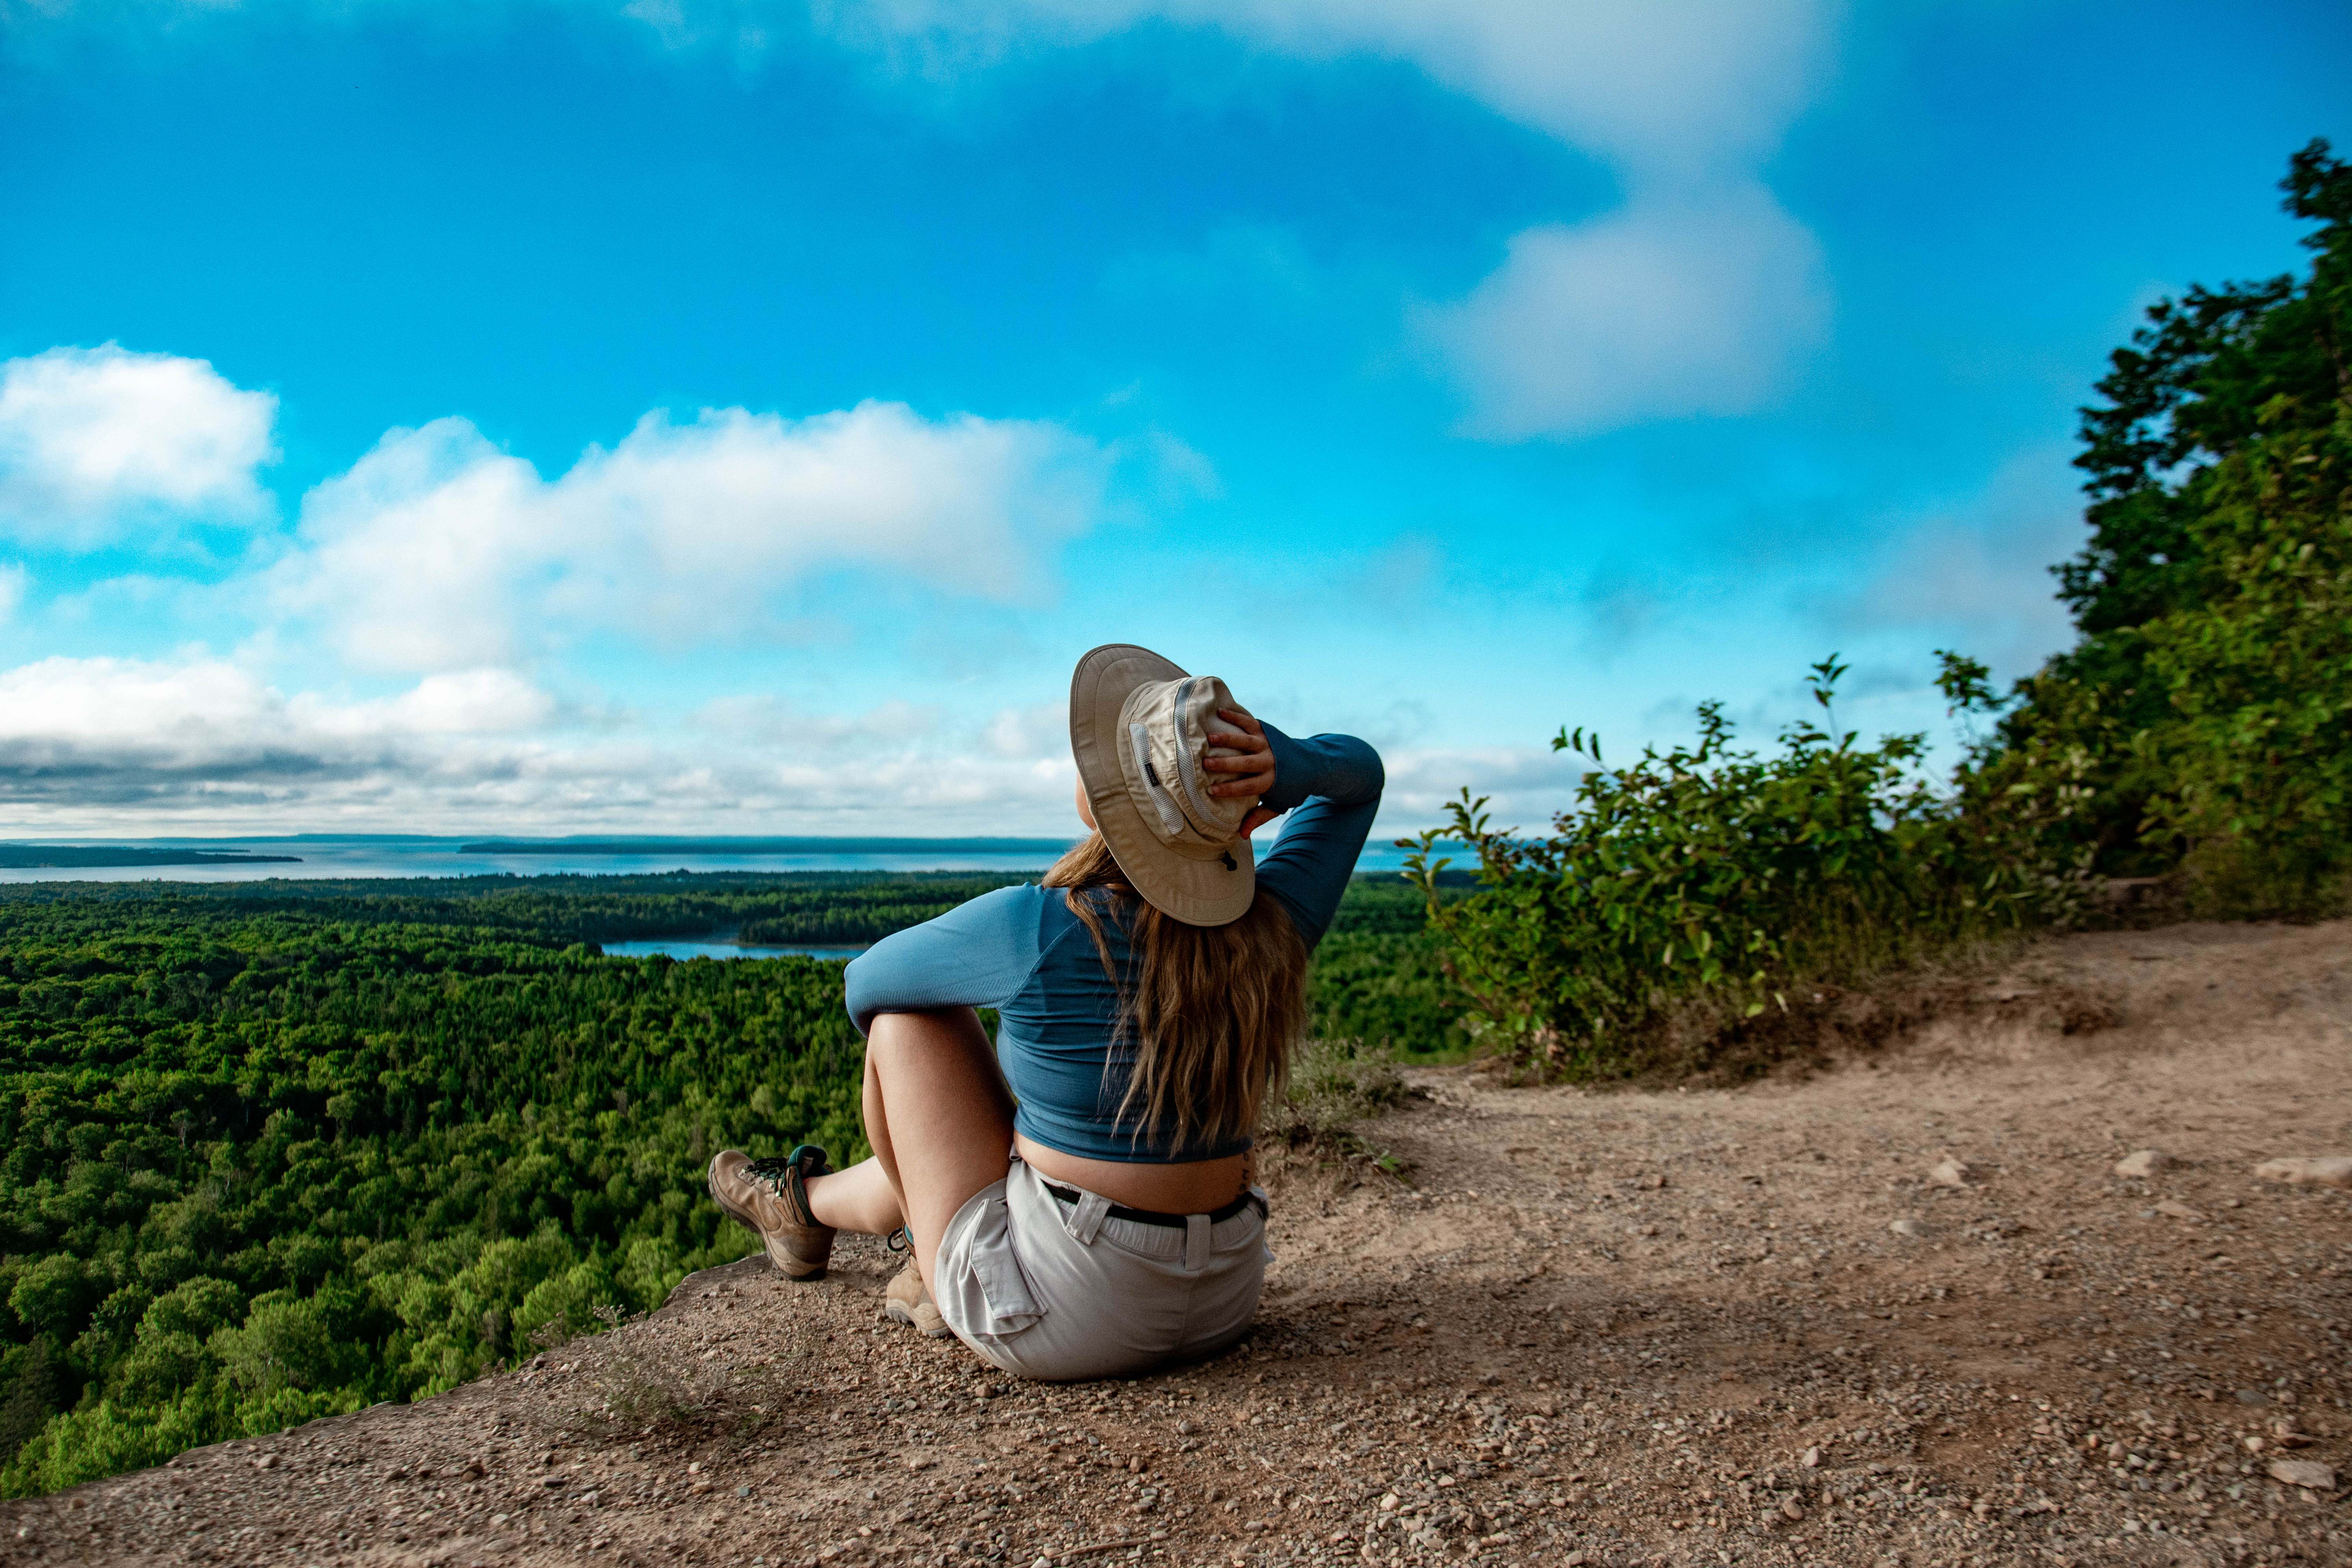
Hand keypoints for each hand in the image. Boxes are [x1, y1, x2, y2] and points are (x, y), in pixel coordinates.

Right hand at [1203, 706, 1278, 836]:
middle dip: (1225, 764)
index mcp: (1271, 781)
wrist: (1312, 763)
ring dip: (1228, 739)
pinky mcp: (1266, 731)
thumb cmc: (1289, 788)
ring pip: (1246, 741)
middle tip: (1205, 764)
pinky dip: (1235, 717)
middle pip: (1246, 763)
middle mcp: (1270, 761)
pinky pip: (1249, 722)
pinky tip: (1219, 712)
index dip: (1230, 789)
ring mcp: (1267, 744)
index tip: (1211, 790)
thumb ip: (1259, 817)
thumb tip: (1241, 835)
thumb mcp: (1278, 804)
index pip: (1248, 786)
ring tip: (1209, 738)